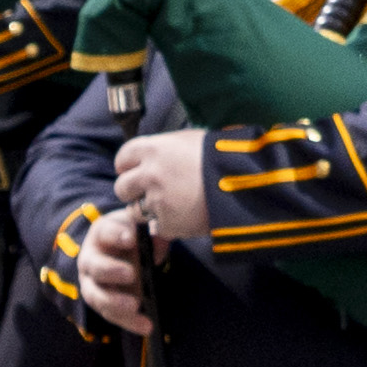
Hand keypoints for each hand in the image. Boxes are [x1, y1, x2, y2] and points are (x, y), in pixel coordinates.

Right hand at [67, 203, 152, 331]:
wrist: (130, 251)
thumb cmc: (136, 235)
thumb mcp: (146, 226)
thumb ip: (155, 228)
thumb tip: (164, 234)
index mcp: (102, 233)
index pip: (105, 231)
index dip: (116, 235)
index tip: (132, 238)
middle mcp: (91, 258)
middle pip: (95, 265)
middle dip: (111, 270)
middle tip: (131, 274)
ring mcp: (93, 283)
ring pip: (97, 295)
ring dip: (114, 302)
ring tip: (135, 306)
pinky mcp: (103, 303)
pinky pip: (111, 314)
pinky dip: (129, 321)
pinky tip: (147, 326)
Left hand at [116, 128, 216, 243]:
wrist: (243, 184)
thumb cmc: (223, 155)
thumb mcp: (191, 140)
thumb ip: (167, 148)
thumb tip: (158, 153)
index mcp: (153, 149)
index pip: (123, 157)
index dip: (128, 165)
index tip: (134, 170)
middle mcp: (149, 175)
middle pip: (122, 187)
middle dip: (133, 190)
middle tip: (148, 192)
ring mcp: (156, 202)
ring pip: (134, 210)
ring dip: (146, 210)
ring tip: (166, 207)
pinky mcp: (167, 224)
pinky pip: (157, 227)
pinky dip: (166, 225)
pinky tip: (182, 217)